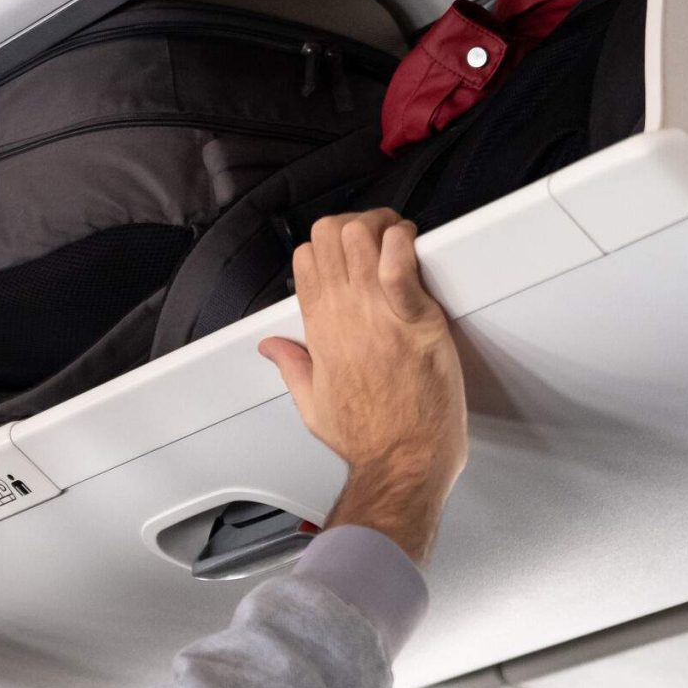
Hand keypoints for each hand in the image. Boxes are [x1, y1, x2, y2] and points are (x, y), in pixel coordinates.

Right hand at [257, 210, 467, 563]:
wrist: (403, 464)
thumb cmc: (369, 441)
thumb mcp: (312, 404)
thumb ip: (290, 366)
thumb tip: (271, 348)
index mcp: (319, 331)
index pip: (307, 258)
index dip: (330, 243)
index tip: (355, 253)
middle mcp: (343, 316)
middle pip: (330, 234)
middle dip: (357, 223)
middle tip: (382, 239)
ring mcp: (378, 316)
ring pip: (360, 234)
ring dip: (382, 227)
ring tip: (400, 241)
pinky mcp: (416, 322)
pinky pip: (400, 265)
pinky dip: (403, 244)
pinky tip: (409, 245)